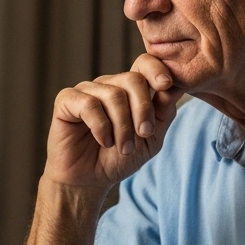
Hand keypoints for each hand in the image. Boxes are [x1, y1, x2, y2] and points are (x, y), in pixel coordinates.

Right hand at [44, 54, 183, 190]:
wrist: (90, 180)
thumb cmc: (118, 158)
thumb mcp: (150, 139)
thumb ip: (163, 112)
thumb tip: (177, 86)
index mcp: (129, 89)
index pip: (144, 64)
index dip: (156, 69)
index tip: (165, 84)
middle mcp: (108, 85)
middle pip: (132, 79)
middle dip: (143, 109)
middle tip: (144, 134)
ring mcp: (86, 90)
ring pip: (113, 95)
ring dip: (123, 126)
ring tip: (123, 148)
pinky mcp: (66, 100)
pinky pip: (89, 104)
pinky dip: (101, 126)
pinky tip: (104, 141)